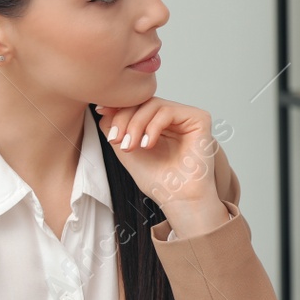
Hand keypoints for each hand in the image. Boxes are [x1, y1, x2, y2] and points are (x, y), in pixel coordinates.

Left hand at [94, 98, 227, 236]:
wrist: (178, 198)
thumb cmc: (158, 180)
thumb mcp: (126, 148)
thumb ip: (115, 127)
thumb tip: (104, 107)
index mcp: (158, 123)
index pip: (136, 104)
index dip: (118, 107)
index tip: (101, 112)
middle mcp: (173, 118)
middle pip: (143, 102)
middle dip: (124, 119)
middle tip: (117, 140)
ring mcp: (186, 117)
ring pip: (153, 104)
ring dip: (136, 124)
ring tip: (132, 146)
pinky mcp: (199, 119)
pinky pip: (168, 111)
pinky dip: (153, 126)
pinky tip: (149, 144)